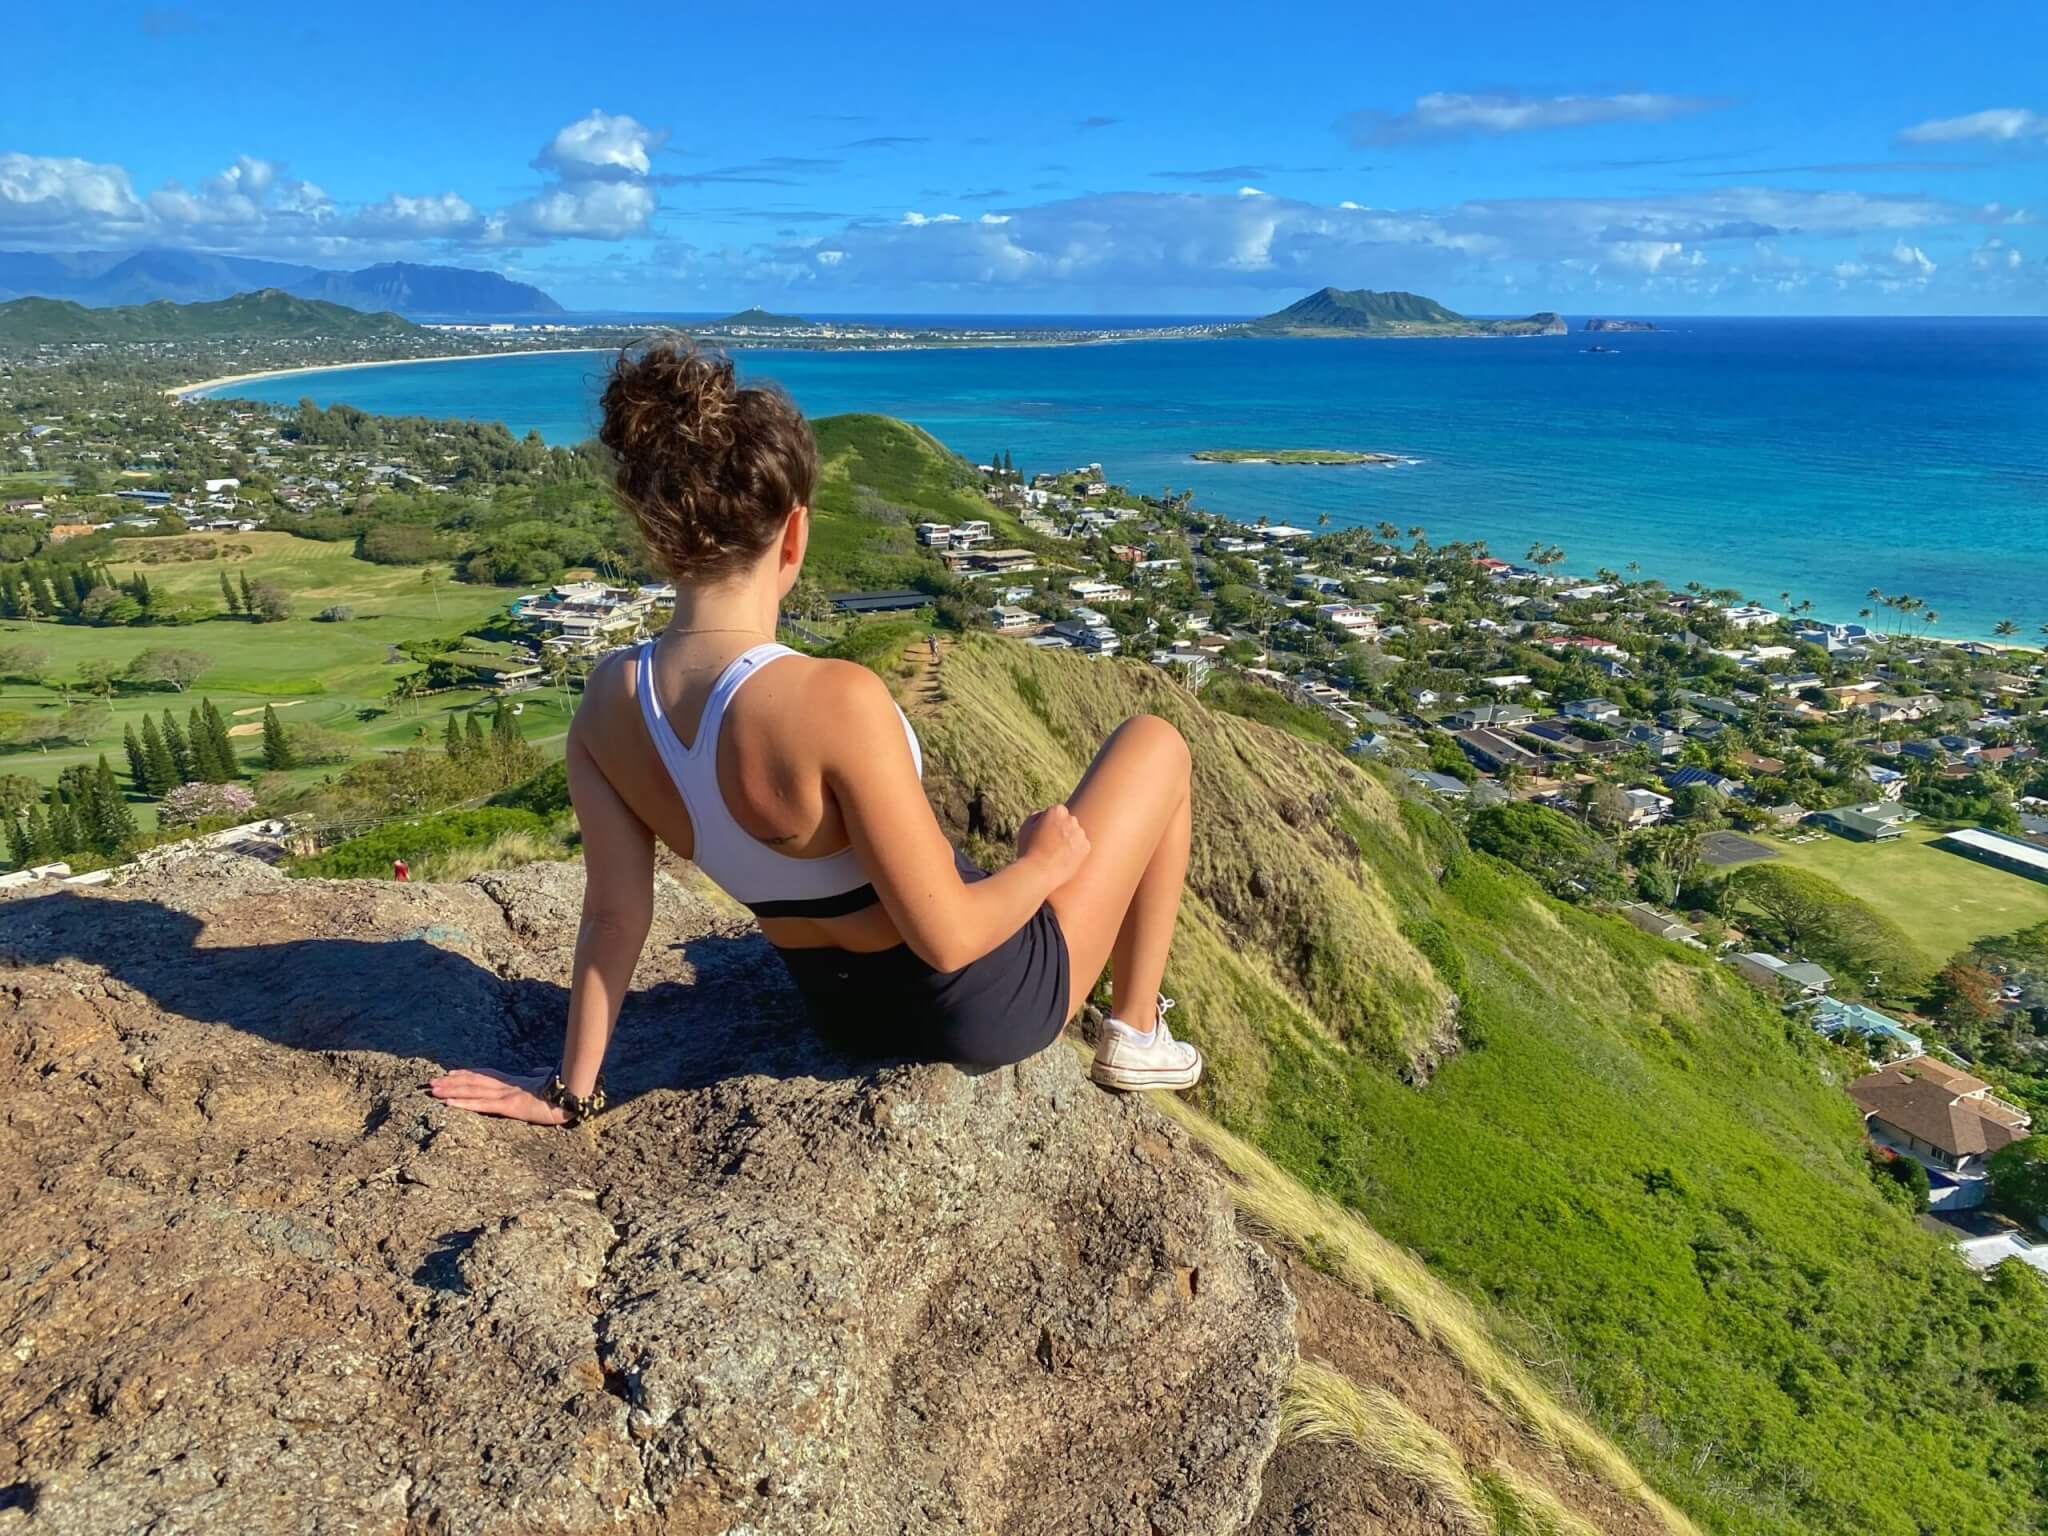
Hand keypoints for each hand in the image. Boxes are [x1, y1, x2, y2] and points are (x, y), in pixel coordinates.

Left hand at [428, 1067, 567, 1125]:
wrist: (573, 1097)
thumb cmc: (564, 1092)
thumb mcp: (549, 1083)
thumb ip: (539, 1076)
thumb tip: (538, 1071)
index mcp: (516, 1082)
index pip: (486, 1075)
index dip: (467, 1073)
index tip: (451, 1072)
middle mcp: (507, 1086)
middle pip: (474, 1081)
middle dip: (452, 1081)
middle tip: (432, 1082)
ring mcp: (507, 1095)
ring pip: (473, 1090)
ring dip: (451, 1090)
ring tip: (433, 1090)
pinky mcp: (509, 1106)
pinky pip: (481, 1105)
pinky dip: (463, 1103)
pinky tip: (449, 1104)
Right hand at [1017, 804, 1090, 886]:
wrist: (1039, 873)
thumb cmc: (1028, 850)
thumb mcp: (1026, 828)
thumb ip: (1036, 816)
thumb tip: (1044, 814)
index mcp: (1056, 811)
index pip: (1058, 812)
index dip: (1049, 824)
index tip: (1044, 835)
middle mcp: (1071, 819)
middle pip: (1068, 822)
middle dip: (1062, 830)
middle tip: (1050, 845)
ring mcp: (1080, 833)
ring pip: (1076, 834)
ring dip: (1069, 840)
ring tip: (1056, 854)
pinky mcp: (1086, 847)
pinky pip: (1081, 846)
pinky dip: (1075, 851)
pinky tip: (1064, 859)